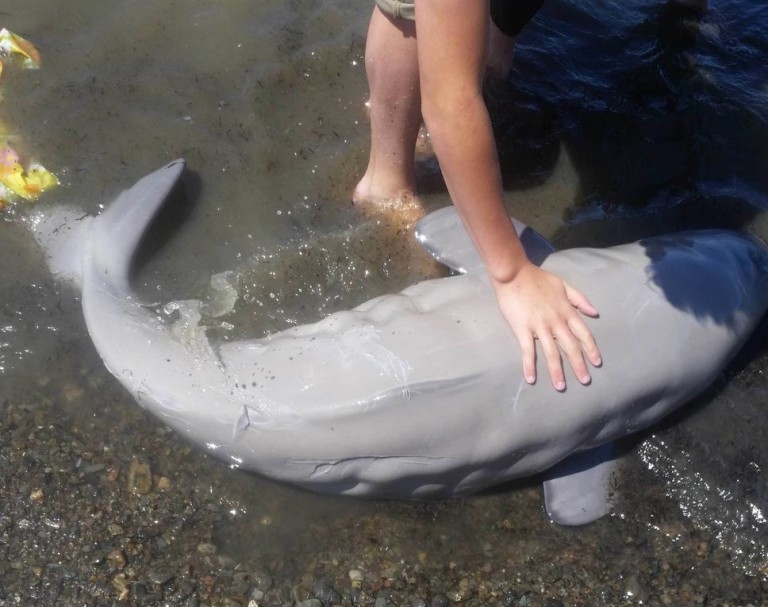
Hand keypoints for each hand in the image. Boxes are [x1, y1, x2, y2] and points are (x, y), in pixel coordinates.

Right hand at [492, 262, 601, 390]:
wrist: (514, 273)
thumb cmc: (537, 278)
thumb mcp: (563, 284)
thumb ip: (580, 299)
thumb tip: (595, 313)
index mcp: (567, 311)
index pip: (584, 334)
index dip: (591, 349)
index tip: (596, 363)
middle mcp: (556, 321)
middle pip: (571, 347)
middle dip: (579, 365)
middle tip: (585, 381)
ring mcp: (539, 326)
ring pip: (551, 353)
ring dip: (556, 371)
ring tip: (560, 387)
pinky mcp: (522, 328)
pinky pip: (528, 350)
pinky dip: (529, 365)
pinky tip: (530, 378)